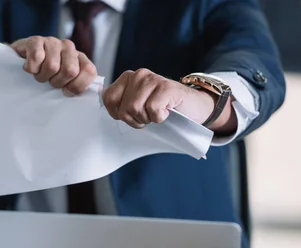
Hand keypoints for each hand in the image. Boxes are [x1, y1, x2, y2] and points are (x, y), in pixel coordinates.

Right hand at [11, 36, 96, 95]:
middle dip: (57, 82)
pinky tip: (30, 68)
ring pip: (52, 66)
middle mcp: (69, 48)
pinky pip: (36, 58)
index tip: (65, 91)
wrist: (19, 64)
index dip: (76, 86)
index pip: (89, 71)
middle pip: (70, 71)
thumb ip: (82, 86)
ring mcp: (53, 42)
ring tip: (39, 74)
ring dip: (42, 77)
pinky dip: (31, 69)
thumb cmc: (47, 77)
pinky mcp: (36, 41)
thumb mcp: (66, 84)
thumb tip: (97, 90)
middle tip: (50, 81)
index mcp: (80, 59)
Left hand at [102, 69, 236, 133]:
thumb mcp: (137, 105)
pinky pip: (153, 110)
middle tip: (148, 116)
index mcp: (127, 78)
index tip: (133, 115)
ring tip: (158, 113)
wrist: (193, 107)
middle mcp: (138, 75)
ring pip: (136, 110)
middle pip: (123, 109)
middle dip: (135, 120)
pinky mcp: (167, 87)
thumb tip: (108, 112)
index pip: (107, 100)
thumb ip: (120, 105)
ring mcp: (153, 79)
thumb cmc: (162, 108)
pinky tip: (167, 111)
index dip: (118, 114)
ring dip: (148, 119)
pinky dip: (160, 118)